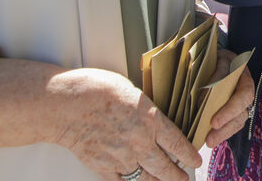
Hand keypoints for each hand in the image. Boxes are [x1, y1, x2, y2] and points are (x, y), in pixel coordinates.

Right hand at [49, 68, 199, 180]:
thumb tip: (151, 117)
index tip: (195, 160)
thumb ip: (145, 110)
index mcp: (150, 120)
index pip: (177, 143)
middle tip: (184, 178)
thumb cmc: (96, 90)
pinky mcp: (102, 167)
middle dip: (177, 175)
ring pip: (146, 179)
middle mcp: (139, 142)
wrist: (66, 104)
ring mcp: (121, 158)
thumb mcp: (132, 92)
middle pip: (165, 167)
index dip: (188, 155)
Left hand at [202, 50, 256, 148]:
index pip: (243, 94)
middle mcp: (245, 88)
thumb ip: (214, 75)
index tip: (214, 122)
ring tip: (209, 142)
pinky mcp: (233, 108)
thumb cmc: (212, 57)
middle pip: (242, 111)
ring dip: (224, 133)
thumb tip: (204, 100)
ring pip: (239, 119)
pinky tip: (212, 139)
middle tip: (210, 138)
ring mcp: (240, 99)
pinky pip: (233, 123)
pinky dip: (223, 132)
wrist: (211, 54)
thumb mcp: (214, 59)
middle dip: (227, 126)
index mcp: (242, 74)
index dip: (230, 109)